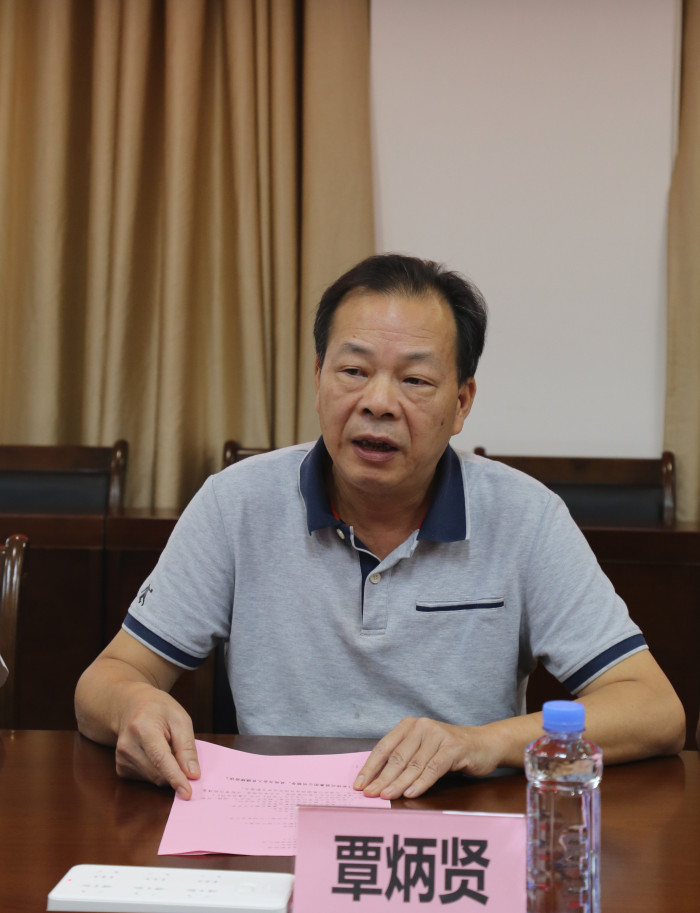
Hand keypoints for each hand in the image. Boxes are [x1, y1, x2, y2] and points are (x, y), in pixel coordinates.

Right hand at [114, 683, 199, 798]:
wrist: (132, 706)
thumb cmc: (159, 710)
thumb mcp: (180, 719)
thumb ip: (187, 747)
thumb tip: (192, 774)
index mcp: (142, 728)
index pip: (160, 759)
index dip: (175, 777)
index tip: (187, 793)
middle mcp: (127, 746)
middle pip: (159, 773)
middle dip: (176, 770)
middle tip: (179, 750)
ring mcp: (121, 759)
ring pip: (155, 779)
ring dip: (167, 771)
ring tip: (164, 746)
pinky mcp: (121, 769)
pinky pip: (147, 780)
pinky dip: (158, 772)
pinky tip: (154, 754)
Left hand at [353, 716, 500, 798]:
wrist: (484, 744)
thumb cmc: (448, 751)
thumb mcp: (423, 750)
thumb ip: (404, 760)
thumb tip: (377, 782)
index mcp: (409, 726)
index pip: (384, 747)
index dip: (370, 767)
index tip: (359, 785)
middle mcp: (421, 727)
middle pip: (397, 757)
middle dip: (381, 778)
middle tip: (370, 795)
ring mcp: (438, 736)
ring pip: (413, 764)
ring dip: (398, 783)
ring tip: (386, 796)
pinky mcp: (453, 748)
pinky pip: (432, 768)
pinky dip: (421, 783)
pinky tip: (411, 793)